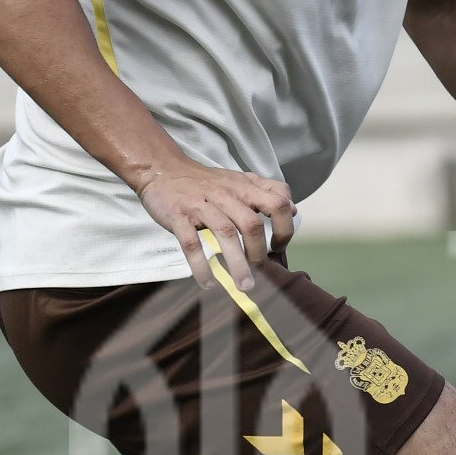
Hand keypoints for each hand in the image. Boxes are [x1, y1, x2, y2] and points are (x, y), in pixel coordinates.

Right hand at [135, 157, 295, 284]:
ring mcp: (201, 205)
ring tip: (244, 285)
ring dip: (237, 263)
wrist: (163, 169)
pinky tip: (208, 282)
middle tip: (259, 269)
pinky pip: (191, 243)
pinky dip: (201, 265)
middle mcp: (226, 195)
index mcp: (244, 187)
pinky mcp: (178, 216)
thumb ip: (266, 191)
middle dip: (259, 252)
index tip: (279, 246)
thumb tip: (292, 210)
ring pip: (225, 234)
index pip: (277, 202)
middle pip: (252, 224)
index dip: (285, 227)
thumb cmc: (206, 181)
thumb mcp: (239, 180)